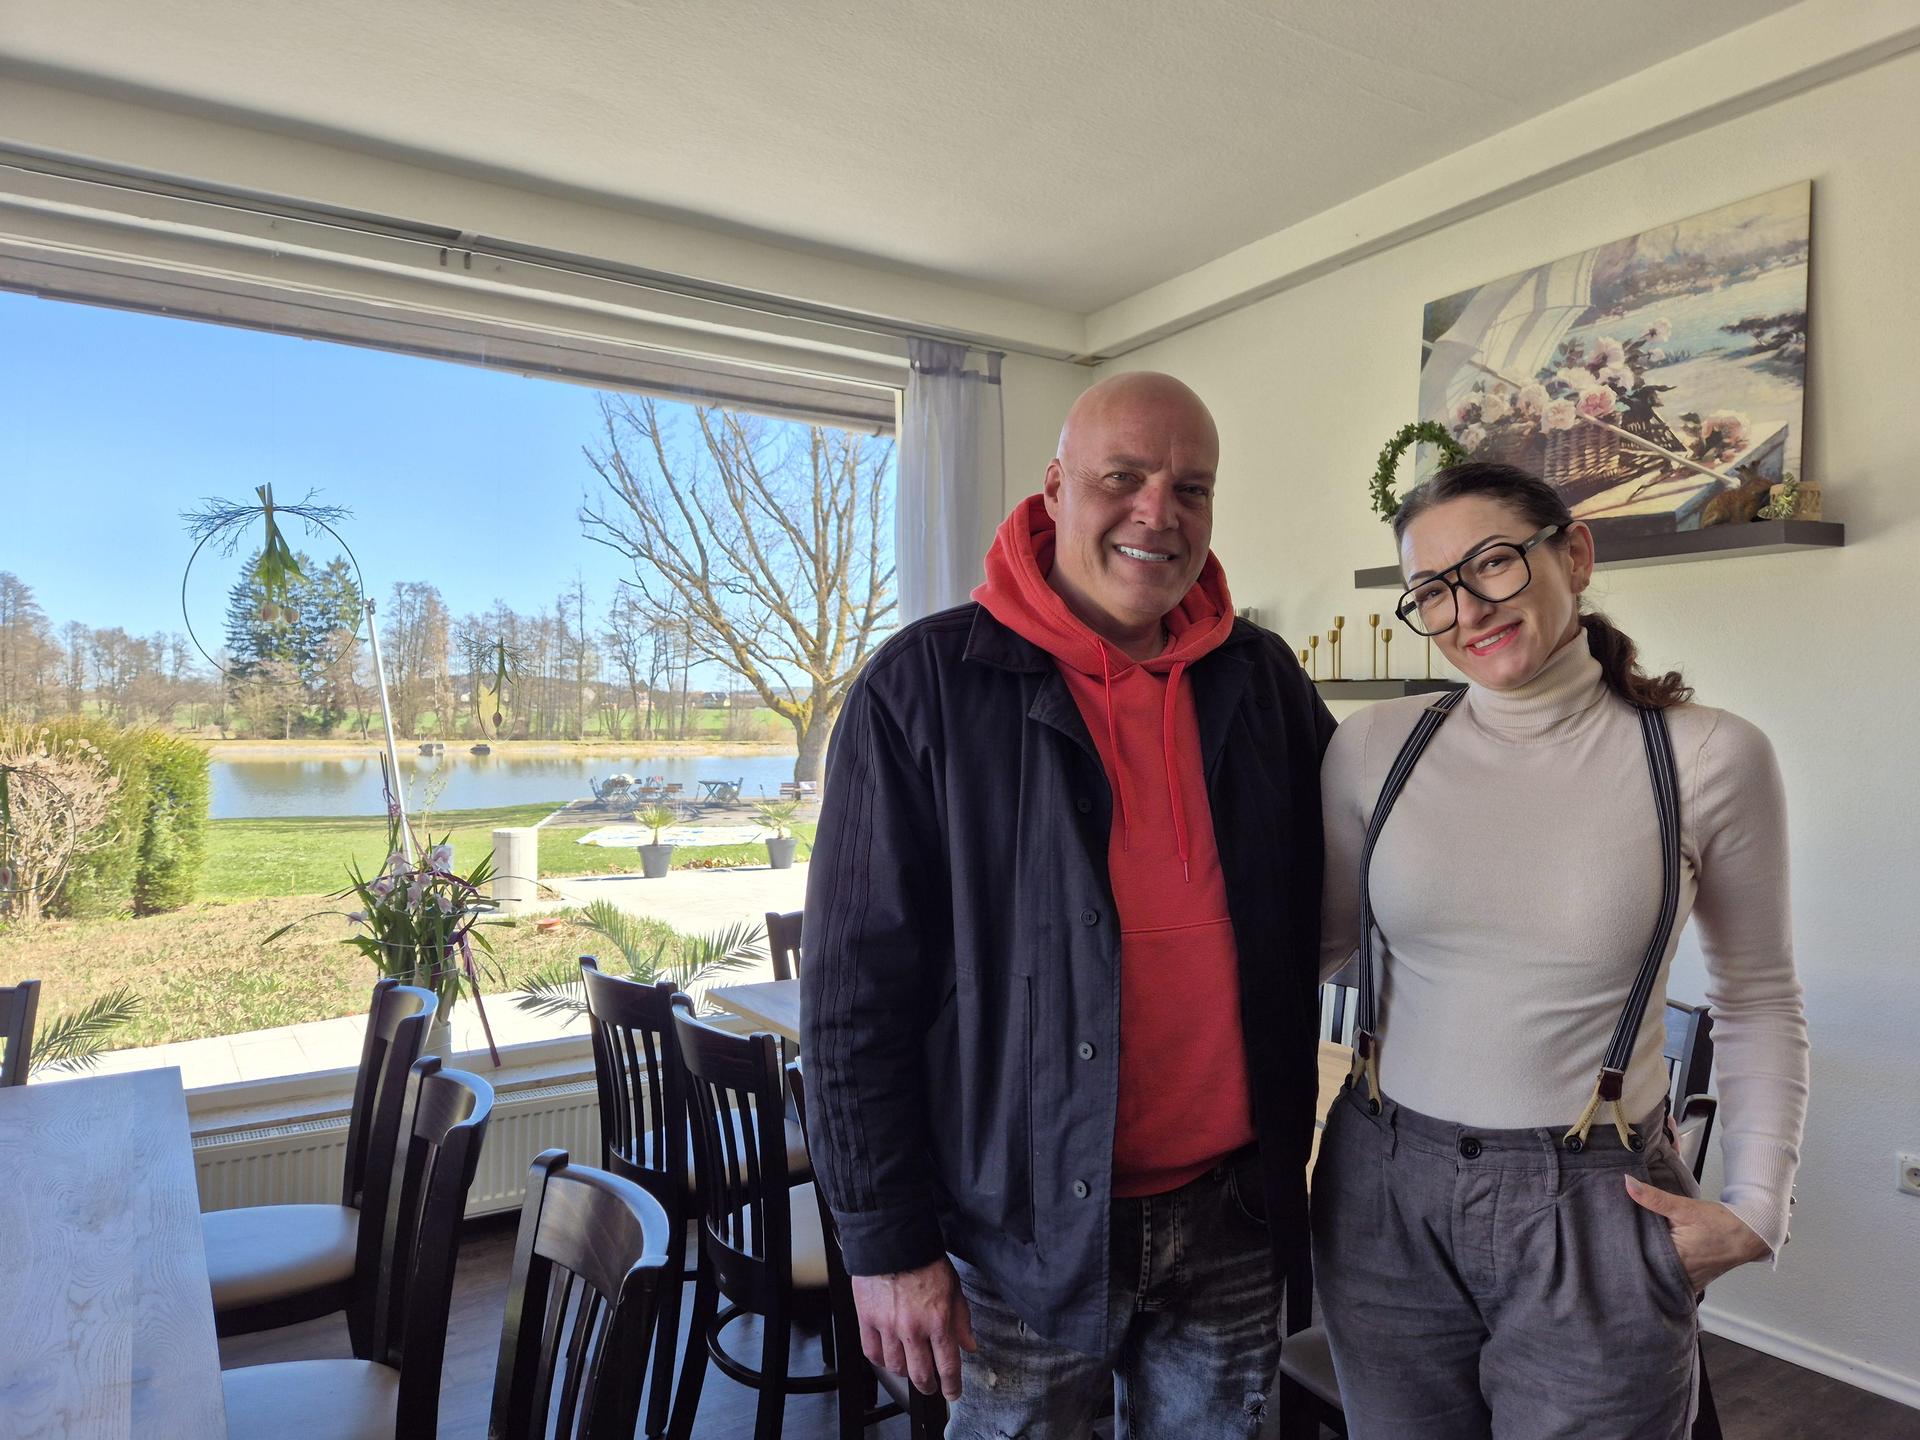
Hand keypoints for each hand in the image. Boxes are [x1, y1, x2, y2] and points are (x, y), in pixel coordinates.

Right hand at [851, 1257, 976, 1400]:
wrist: (893, 1240)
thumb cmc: (924, 1260)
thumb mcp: (954, 1288)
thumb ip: (961, 1319)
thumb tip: (969, 1345)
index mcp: (938, 1320)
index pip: (948, 1365)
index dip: (952, 1385)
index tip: (953, 1393)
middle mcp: (913, 1328)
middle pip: (920, 1374)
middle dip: (928, 1385)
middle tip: (931, 1386)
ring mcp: (888, 1326)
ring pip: (896, 1366)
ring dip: (905, 1371)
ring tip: (909, 1366)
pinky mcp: (867, 1319)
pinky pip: (872, 1352)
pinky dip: (881, 1359)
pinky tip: (888, 1356)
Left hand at [1624, 1175, 1770, 1292]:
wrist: (1750, 1236)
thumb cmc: (1721, 1224)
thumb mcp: (1685, 1207)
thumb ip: (1654, 1198)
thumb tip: (1627, 1183)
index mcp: (1673, 1262)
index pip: (1636, 1255)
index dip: (1621, 1245)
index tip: (1608, 1234)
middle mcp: (1678, 1277)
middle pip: (1644, 1264)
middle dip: (1631, 1251)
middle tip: (1612, 1236)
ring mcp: (1685, 1282)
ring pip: (1655, 1270)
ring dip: (1645, 1258)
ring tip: (1626, 1244)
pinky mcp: (1690, 1280)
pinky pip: (1667, 1273)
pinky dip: (1659, 1263)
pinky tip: (1649, 1251)